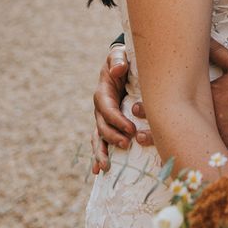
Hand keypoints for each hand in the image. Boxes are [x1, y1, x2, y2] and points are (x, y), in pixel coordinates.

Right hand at [91, 45, 152, 172]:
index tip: (131, 129)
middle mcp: (100, 109)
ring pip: (99, 139)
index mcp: (103, 93)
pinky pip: (102, 142)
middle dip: (112, 137)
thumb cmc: (122, 61)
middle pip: (102, 127)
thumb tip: (120, 68)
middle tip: (126, 144)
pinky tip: (97, 171)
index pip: (107, 109)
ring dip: (101, 153)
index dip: (117, 120)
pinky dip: (98, 156)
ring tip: (105, 167)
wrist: (122, 67)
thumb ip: (118, 59)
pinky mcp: (110, 126)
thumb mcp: (119, 56)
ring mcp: (104, 119)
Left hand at [123, 38, 227, 163]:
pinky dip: (190, 158)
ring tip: (151, 147)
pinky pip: (204, 154)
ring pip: (186, 141)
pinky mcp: (227, 146)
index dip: (152, 104)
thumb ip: (218, 54)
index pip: (174, 100)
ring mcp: (216, 133)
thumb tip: (204, 39)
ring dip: (167, 144)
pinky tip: (178, 165)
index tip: (136, 106)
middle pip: (175, 123)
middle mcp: (207, 116)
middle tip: (137, 129)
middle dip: (154, 126)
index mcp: (207, 96)